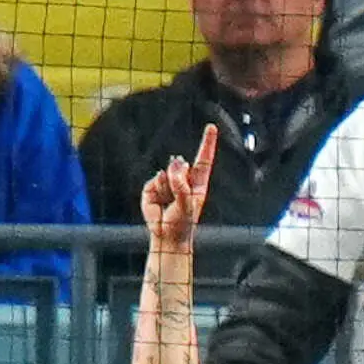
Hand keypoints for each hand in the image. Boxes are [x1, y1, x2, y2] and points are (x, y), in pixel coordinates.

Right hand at [140, 123, 216, 245]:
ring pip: (166, 174)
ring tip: (169, 204)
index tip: (211, 126)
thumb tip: (173, 165)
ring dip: (167, 189)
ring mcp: (168, 182)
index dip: (207, 143)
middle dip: (178, 176)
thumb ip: (181, 184)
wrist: (165, 236)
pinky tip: (159, 204)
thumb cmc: (181, 223)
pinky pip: (153, 182)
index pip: (203, 159)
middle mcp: (184, 180)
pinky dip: (155, 191)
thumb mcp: (186, 204)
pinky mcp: (152, 187)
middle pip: (180, 165)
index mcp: (198, 183)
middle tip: (178, 195)